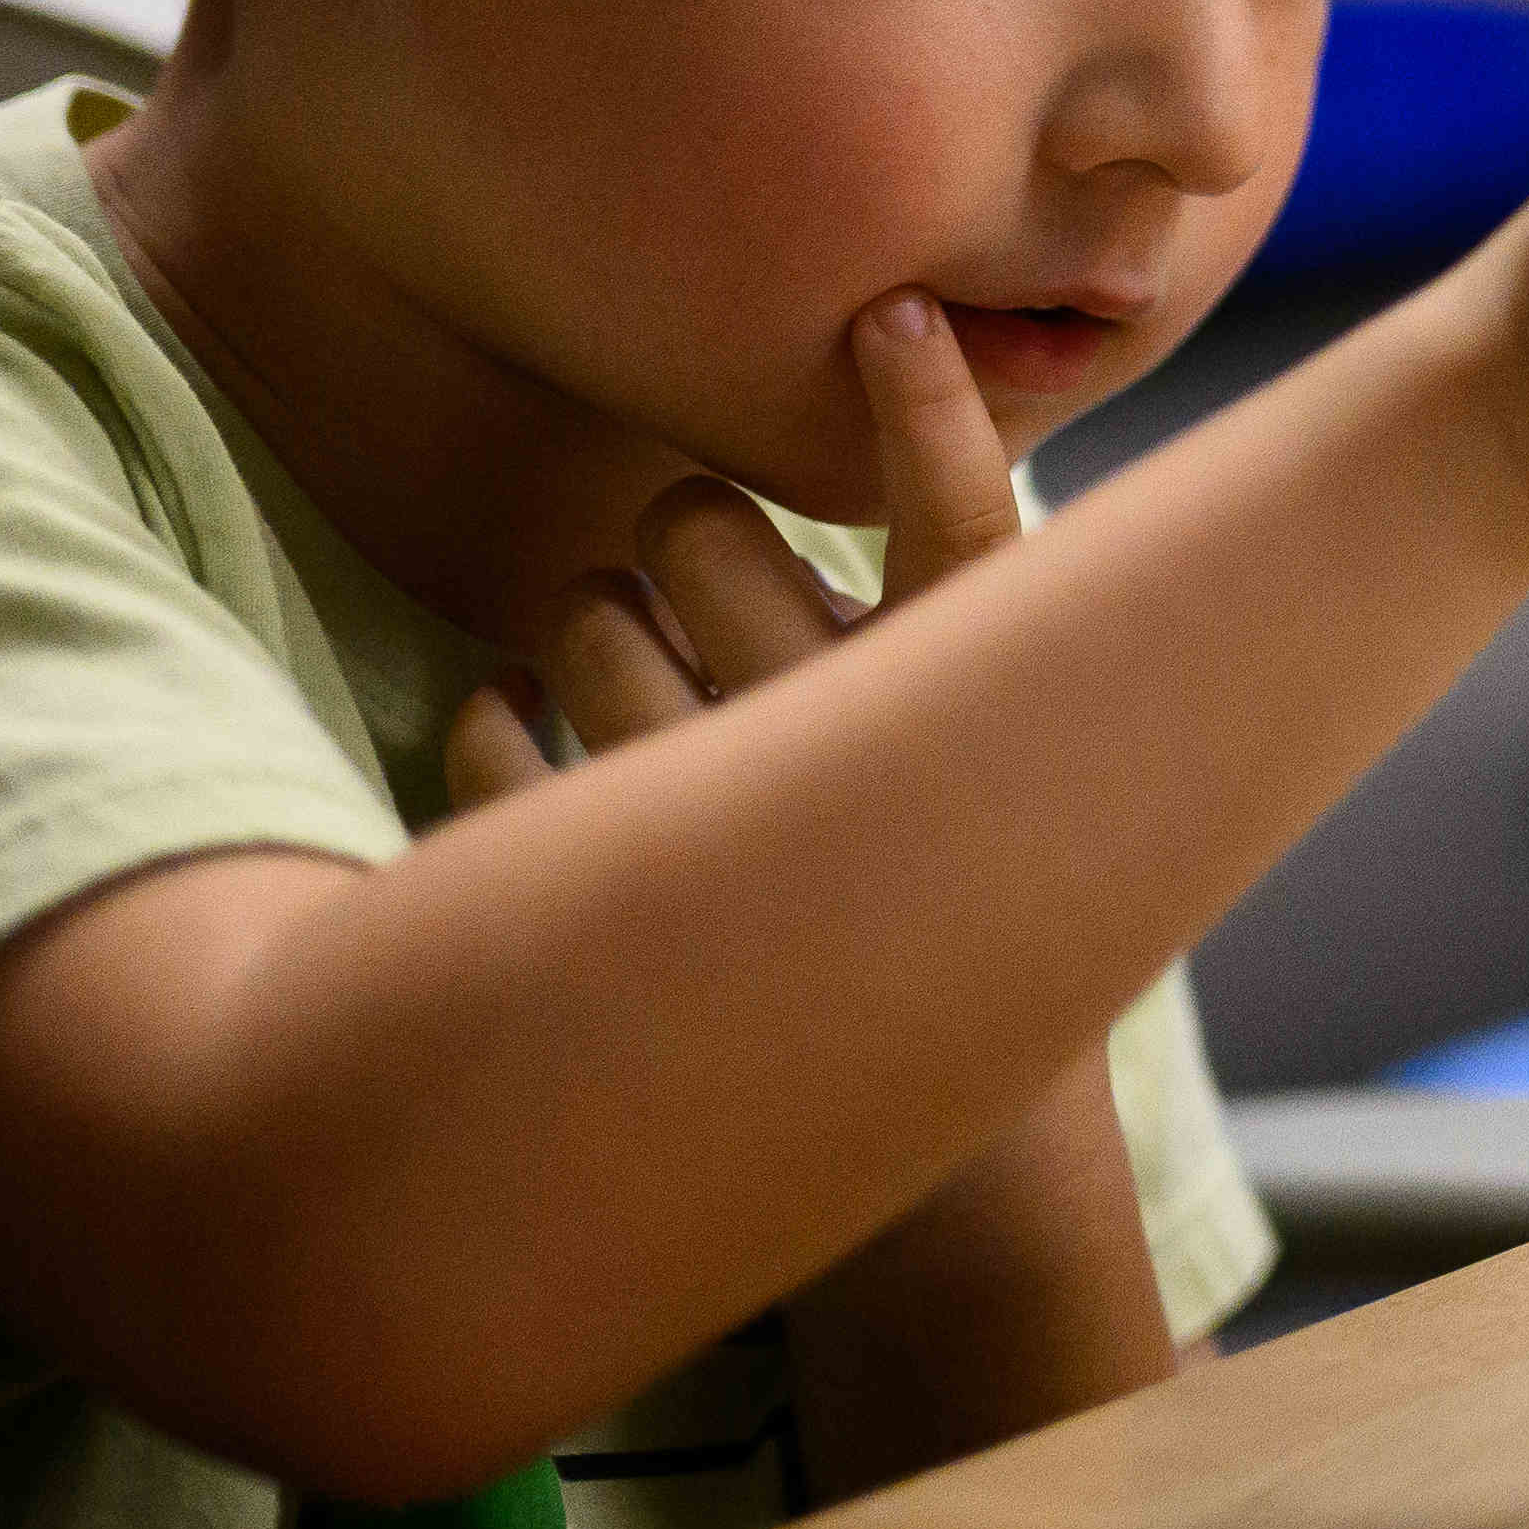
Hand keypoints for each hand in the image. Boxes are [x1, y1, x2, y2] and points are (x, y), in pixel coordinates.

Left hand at [439, 296, 1163, 1488]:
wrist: (953, 1208)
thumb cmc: (985, 954)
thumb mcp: (1039, 798)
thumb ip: (991, 644)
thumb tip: (957, 472)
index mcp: (967, 704)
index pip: (961, 520)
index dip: (927, 411)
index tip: (887, 319)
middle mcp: (831, 738)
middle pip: (701, 529)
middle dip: (679, 527)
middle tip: (696, 561)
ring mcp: (704, 819)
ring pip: (582, 621)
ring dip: (583, 625)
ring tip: (614, 672)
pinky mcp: (588, 897)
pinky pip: (489, 744)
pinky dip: (489, 730)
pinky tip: (516, 747)